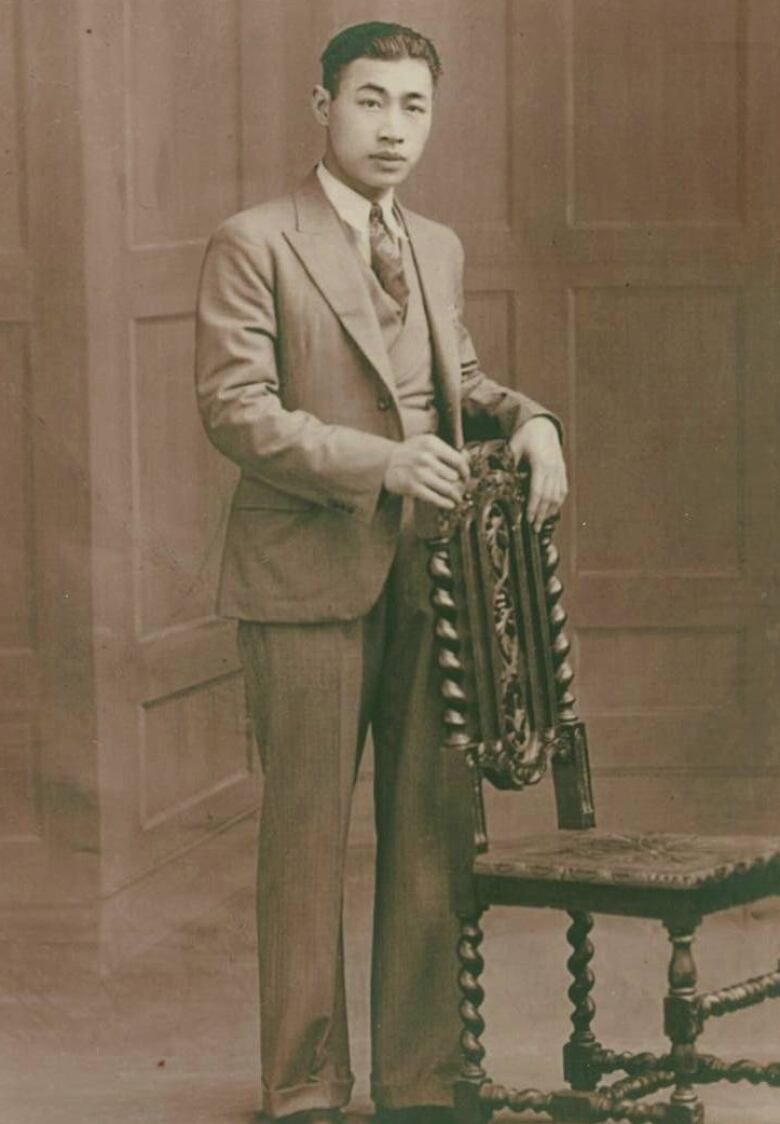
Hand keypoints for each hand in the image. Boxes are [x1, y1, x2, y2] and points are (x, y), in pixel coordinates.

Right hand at [383, 434, 469, 509]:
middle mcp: (425, 457)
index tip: (466, 477)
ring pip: (447, 488)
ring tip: (457, 498)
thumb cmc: (411, 453)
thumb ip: (445, 451)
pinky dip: (445, 503)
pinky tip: (449, 504)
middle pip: (453, 476)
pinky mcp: (412, 487)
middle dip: (458, 484)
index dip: (466, 471)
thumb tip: (467, 460)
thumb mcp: (426, 444)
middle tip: (460, 488)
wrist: (386, 462)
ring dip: (454, 495)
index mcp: (431, 444)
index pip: (458, 460)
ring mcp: (419, 473)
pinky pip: (435, 498)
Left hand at [509, 416, 567, 530]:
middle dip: (542, 514)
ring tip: (542, 523)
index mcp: (540, 463)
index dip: (534, 507)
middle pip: (549, 496)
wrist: (543, 426)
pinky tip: (551, 511)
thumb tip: (498, 481)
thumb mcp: (513, 447)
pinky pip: (562, 489)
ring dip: (550, 511)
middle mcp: (552, 467)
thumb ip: (508, 464)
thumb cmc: (525, 437)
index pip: (538, 490)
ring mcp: (559, 469)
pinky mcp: (562, 470)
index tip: (529, 519)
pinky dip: (558, 502)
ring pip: (557, 495)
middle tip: (535, 528)